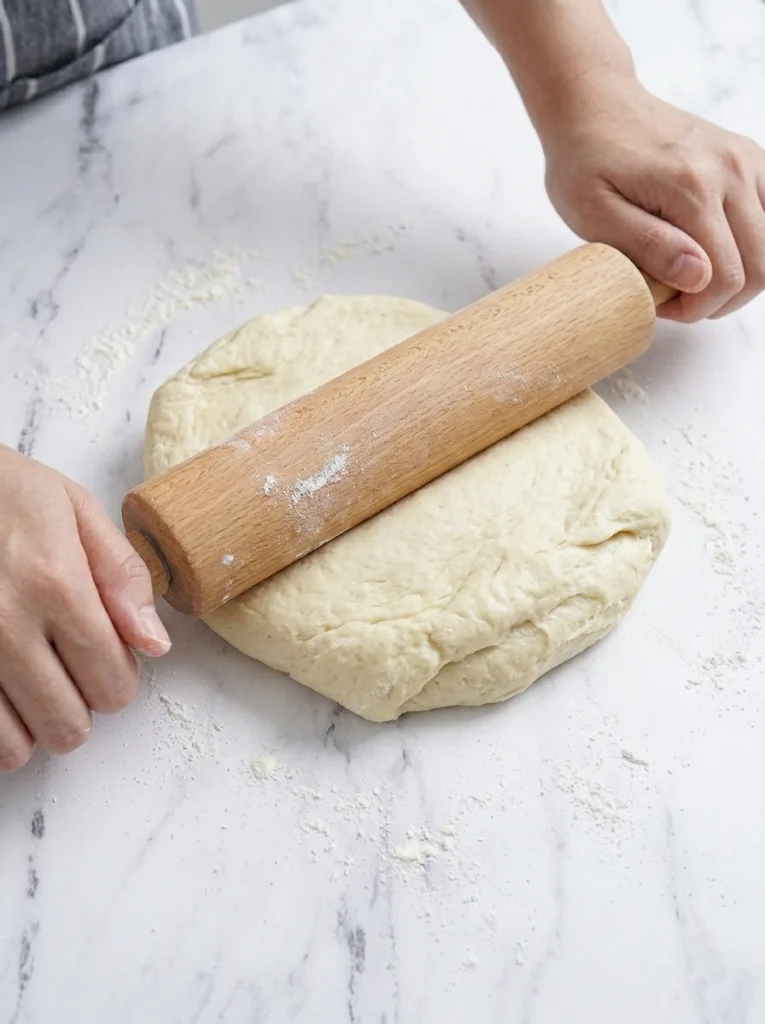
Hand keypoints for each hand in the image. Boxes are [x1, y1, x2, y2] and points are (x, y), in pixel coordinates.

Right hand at [0, 445, 170, 771]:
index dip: (118, 677)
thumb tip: (155, 645)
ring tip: (26, 679)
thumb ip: (122, 576)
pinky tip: (0, 688)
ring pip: (16, 748)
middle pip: (68, 725)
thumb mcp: (74, 509)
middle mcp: (3, 626)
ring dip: (30, 723)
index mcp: (54, 583)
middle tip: (64, 667)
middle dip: (78, 704)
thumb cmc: (3, 493)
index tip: (104, 655)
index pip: (112, 683)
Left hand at [542, 73, 764, 320]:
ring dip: (739, 275)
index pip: (724, 277)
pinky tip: (712, 249)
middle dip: (720, 299)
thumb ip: (647, 246)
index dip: (695, 308)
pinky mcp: (750, 158)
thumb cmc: (584, 162)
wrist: (594, 106)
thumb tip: (698, 276)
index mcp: (693, 187)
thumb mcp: (594, 214)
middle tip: (676, 296)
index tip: (660, 303)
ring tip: (692, 275)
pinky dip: (750, 245)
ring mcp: (746, 161)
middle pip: (759, 267)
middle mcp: (731, 169)